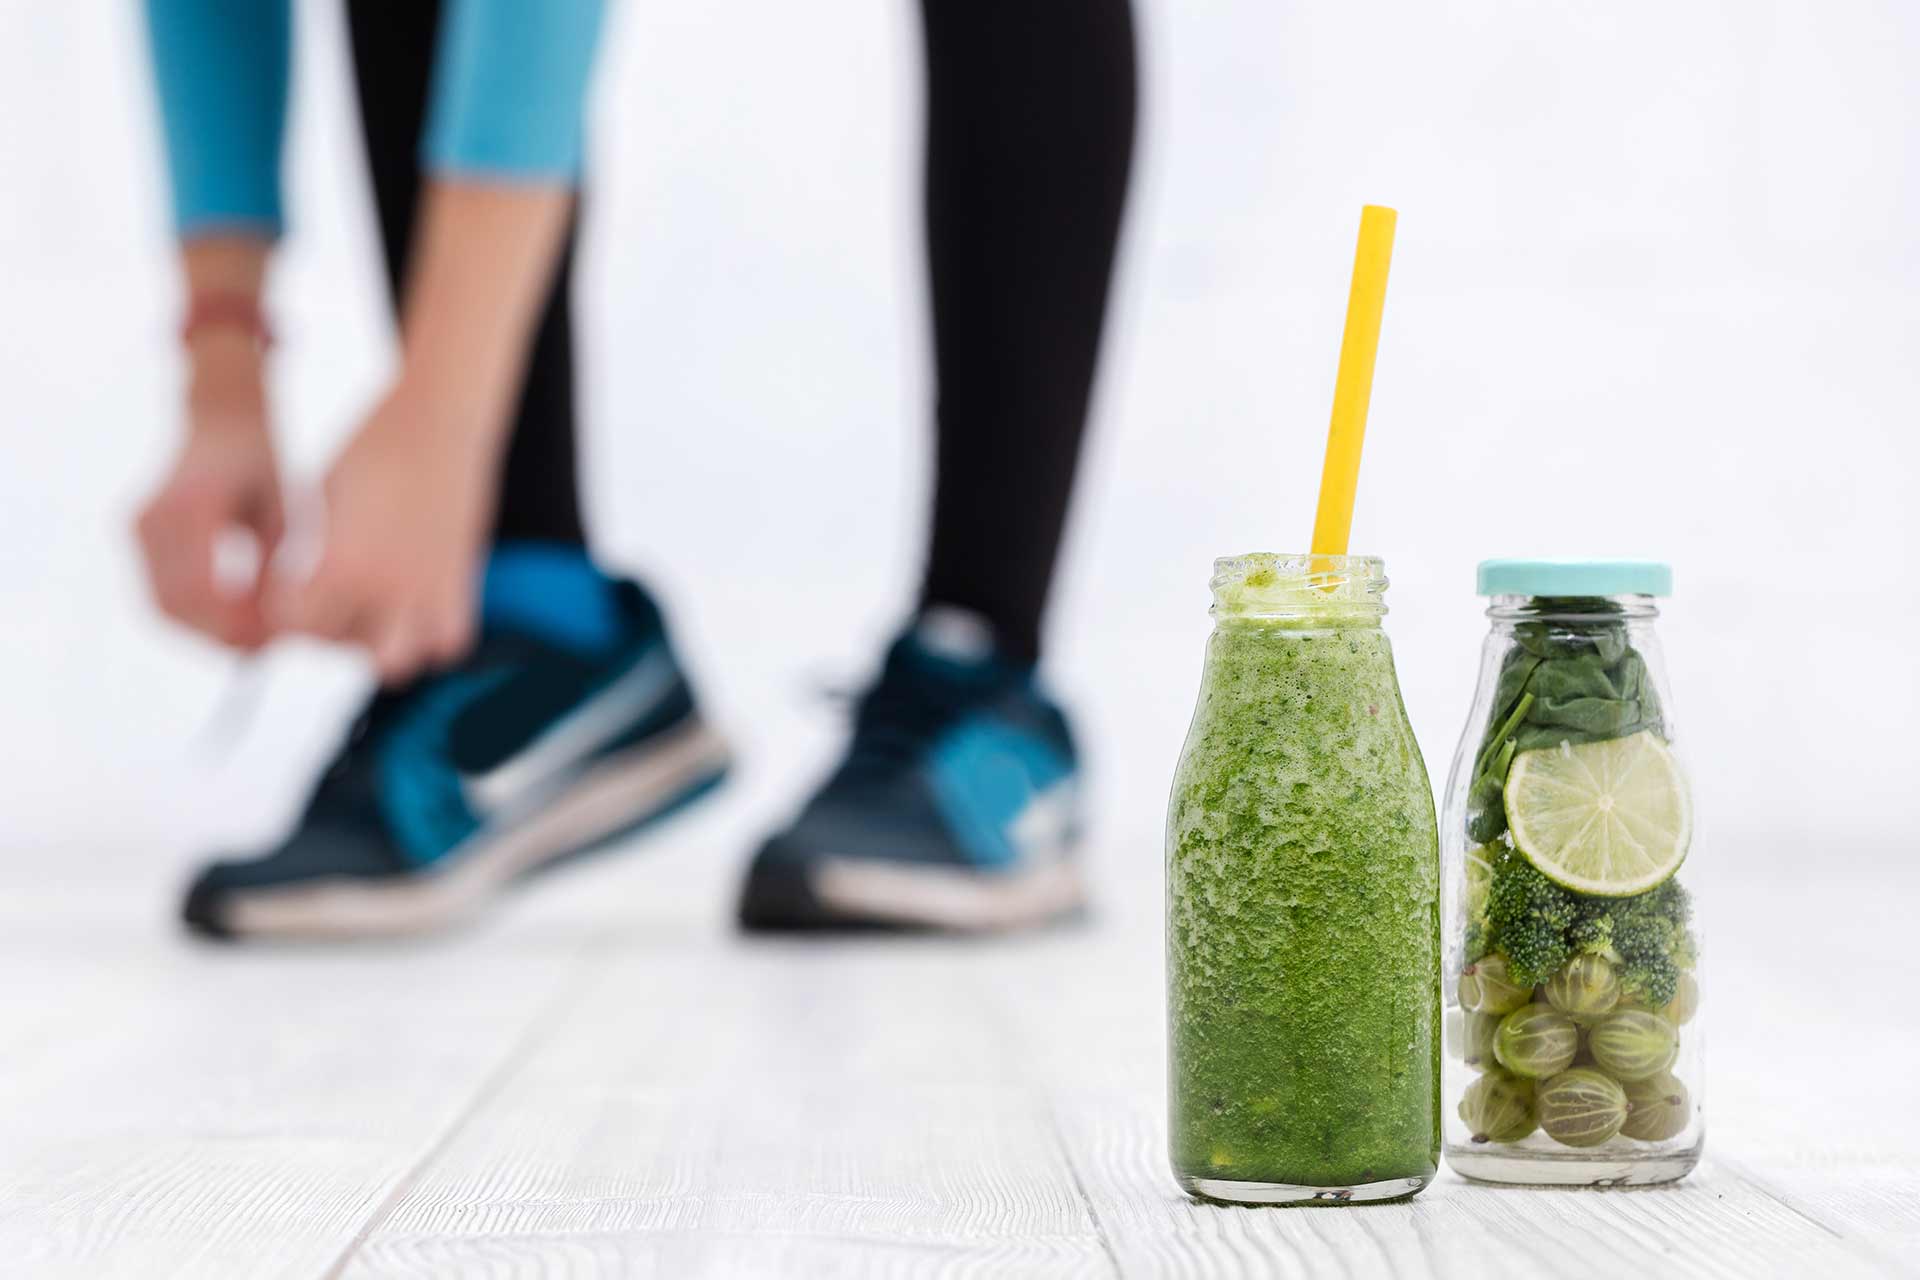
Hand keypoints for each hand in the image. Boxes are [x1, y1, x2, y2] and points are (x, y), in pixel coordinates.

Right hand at [135, 336, 283, 649]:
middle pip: (175, 607)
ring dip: (204, 633)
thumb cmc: (263, 460)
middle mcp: (154, 517)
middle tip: (266, 648)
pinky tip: (234, 618)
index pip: (203, 591)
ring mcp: (138, 526)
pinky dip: (193, 616)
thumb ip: (275, 565)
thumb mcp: (283, 510)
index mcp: (192, 506)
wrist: (221, 416)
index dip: (235, 626)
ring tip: (253, 637)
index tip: (275, 640)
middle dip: (219, 638)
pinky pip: (157, 592)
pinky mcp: (136, 535)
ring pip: (161, 607)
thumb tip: (275, 626)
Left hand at [271, 384, 496, 683]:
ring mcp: (430, 587)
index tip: (284, 586)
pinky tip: (411, 609)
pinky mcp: (462, 580)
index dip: (281, 609)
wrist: (440, 416)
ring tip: (367, 612)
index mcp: (343, 560)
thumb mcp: (323, 498)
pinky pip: (448, 642)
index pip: (295, 623)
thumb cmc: (373, 446)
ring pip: (398, 662)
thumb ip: (314, 554)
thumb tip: (305, 592)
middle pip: (340, 647)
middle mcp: (389, 583)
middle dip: (323, 632)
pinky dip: (428, 638)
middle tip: (323, 599)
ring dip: (376, 645)